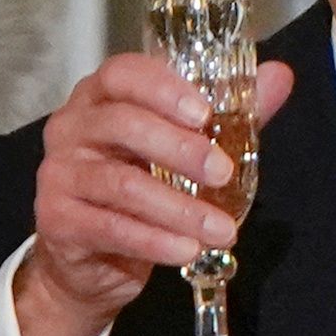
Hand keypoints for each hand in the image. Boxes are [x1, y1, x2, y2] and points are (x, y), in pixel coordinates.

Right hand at [16, 53, 295, 335]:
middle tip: (223, 173)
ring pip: (121, 183)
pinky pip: (110, 227)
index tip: (204, 114)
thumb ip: (230, 114)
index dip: (164, 89)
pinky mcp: (56, 219)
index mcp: (100, 97)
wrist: (89, 261)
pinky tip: (187, 250)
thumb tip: (279, 76)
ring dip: (178, 208)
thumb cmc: (139, 188)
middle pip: (122, 125)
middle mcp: (71, 127)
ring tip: (222, 230)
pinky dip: (154, 241)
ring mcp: (58, 173)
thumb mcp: (184, 149)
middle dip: (179, 149)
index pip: (123, 74)